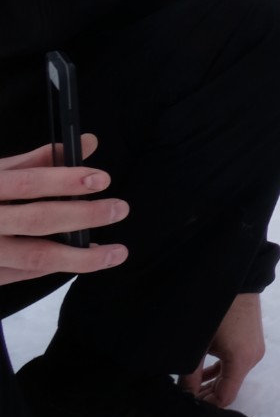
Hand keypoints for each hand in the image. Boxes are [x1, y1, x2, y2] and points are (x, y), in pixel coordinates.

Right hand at [0, 136, 128, 285]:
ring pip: (34, 256)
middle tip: (119, 209)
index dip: (65, 180)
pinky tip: (82, 261)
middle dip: (83, 215)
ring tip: (116, 252)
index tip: (102, 178)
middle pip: (36, 219)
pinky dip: (55, 267)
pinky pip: (24, 273)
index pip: (27, 182)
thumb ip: (39, 159)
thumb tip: (86, 142)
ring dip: (80, 257)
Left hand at [181, 293, 263, 407]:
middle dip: (208, 395)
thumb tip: (184, 395)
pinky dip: (221, 369)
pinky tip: (203, 370)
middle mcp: (253, 358)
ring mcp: (255, 348)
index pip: (226, 397)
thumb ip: (191, 374)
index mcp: (242, 361)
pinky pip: (236, 362)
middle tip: (183, 400)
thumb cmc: (215, 312)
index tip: (186, 410)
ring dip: (213, 382)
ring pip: (233, 375)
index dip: (207, 407)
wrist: (237, 278)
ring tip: (190, 386)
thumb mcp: (198, 345)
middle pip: (230, 387)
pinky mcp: (252, 339)